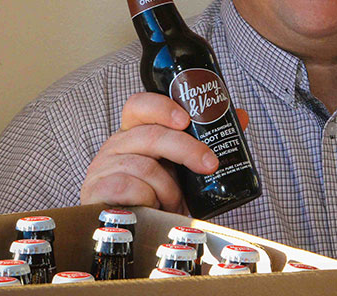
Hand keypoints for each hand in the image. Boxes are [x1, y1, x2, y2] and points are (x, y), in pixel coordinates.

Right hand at [79, 92, 248, 212]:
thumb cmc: (158, 194)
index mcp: (134, 131)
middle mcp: (116, 144)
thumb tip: (240, 116)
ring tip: (173, 200)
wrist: (137, 231)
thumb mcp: (182, 166)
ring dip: (168, 188)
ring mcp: (103, 166)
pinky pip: (128, 188)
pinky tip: (152, 207)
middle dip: (186, 149)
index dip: (162, 107)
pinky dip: (148, 199)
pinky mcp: (96, 190)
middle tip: (210, 163)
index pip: (140, 105)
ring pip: (145, 167)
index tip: (186, 119)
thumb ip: (205, 140)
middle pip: (150, 135)